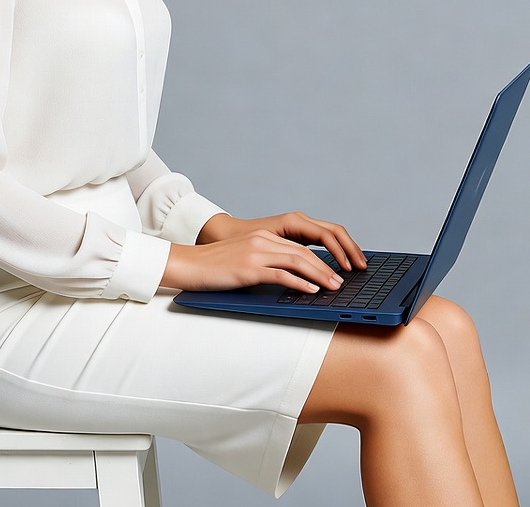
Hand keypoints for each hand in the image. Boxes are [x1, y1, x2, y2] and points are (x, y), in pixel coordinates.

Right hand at [197, 212, 366, 271]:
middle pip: (303, 252)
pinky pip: (281, 275)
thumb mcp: (242, 259)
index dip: (321, 258)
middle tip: (341, 282)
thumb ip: (264, 263)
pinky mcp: (249, 268)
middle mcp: (262, 241)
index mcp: (262, 237)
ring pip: (297, 261)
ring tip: (334, 287)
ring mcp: (255, 253)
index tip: (335, 270)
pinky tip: (311, 291)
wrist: (187, 264)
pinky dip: (300, 283)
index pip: (299, 246)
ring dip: (320, 276)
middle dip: (327, 267)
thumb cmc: (213, 267)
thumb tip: (288, 278)